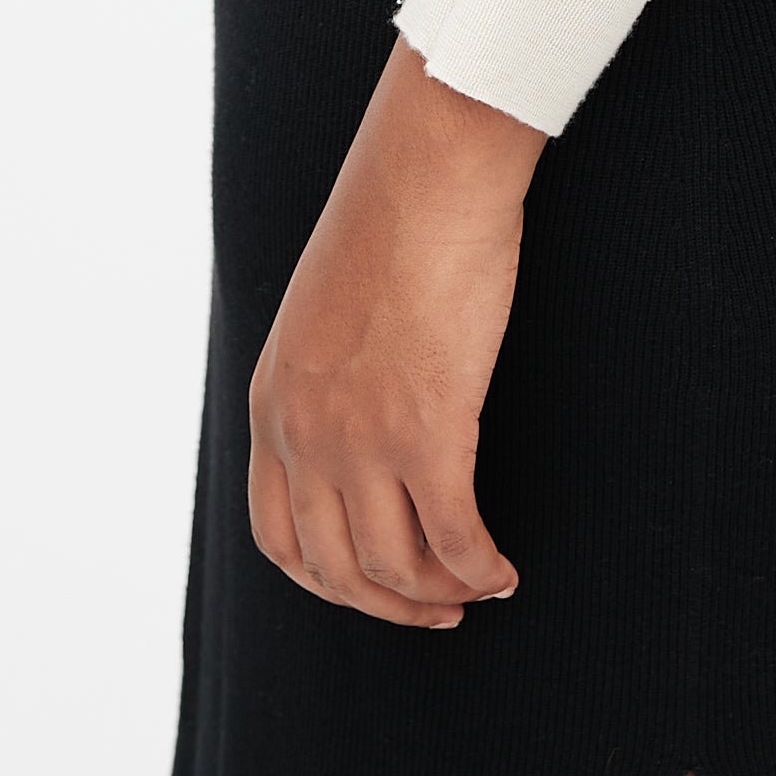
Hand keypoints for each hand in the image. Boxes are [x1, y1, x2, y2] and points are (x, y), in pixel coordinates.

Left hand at [248, 36, 543, 627]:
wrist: (429, 168)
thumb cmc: (393, 215)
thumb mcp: (324, 305)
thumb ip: (327, 368)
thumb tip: (364, 407)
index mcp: (272, 401)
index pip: (279, 537)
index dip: (328, 580)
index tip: (375, 586)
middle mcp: (304, 432)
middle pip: (336, 568)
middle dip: (390, 604)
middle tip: (437, 607)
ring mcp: (362, 438)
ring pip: (396, 567)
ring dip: (440, 594)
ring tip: (478, 586)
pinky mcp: (428, 431)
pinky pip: (455, 538)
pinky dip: (481, 568)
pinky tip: (504, 569)